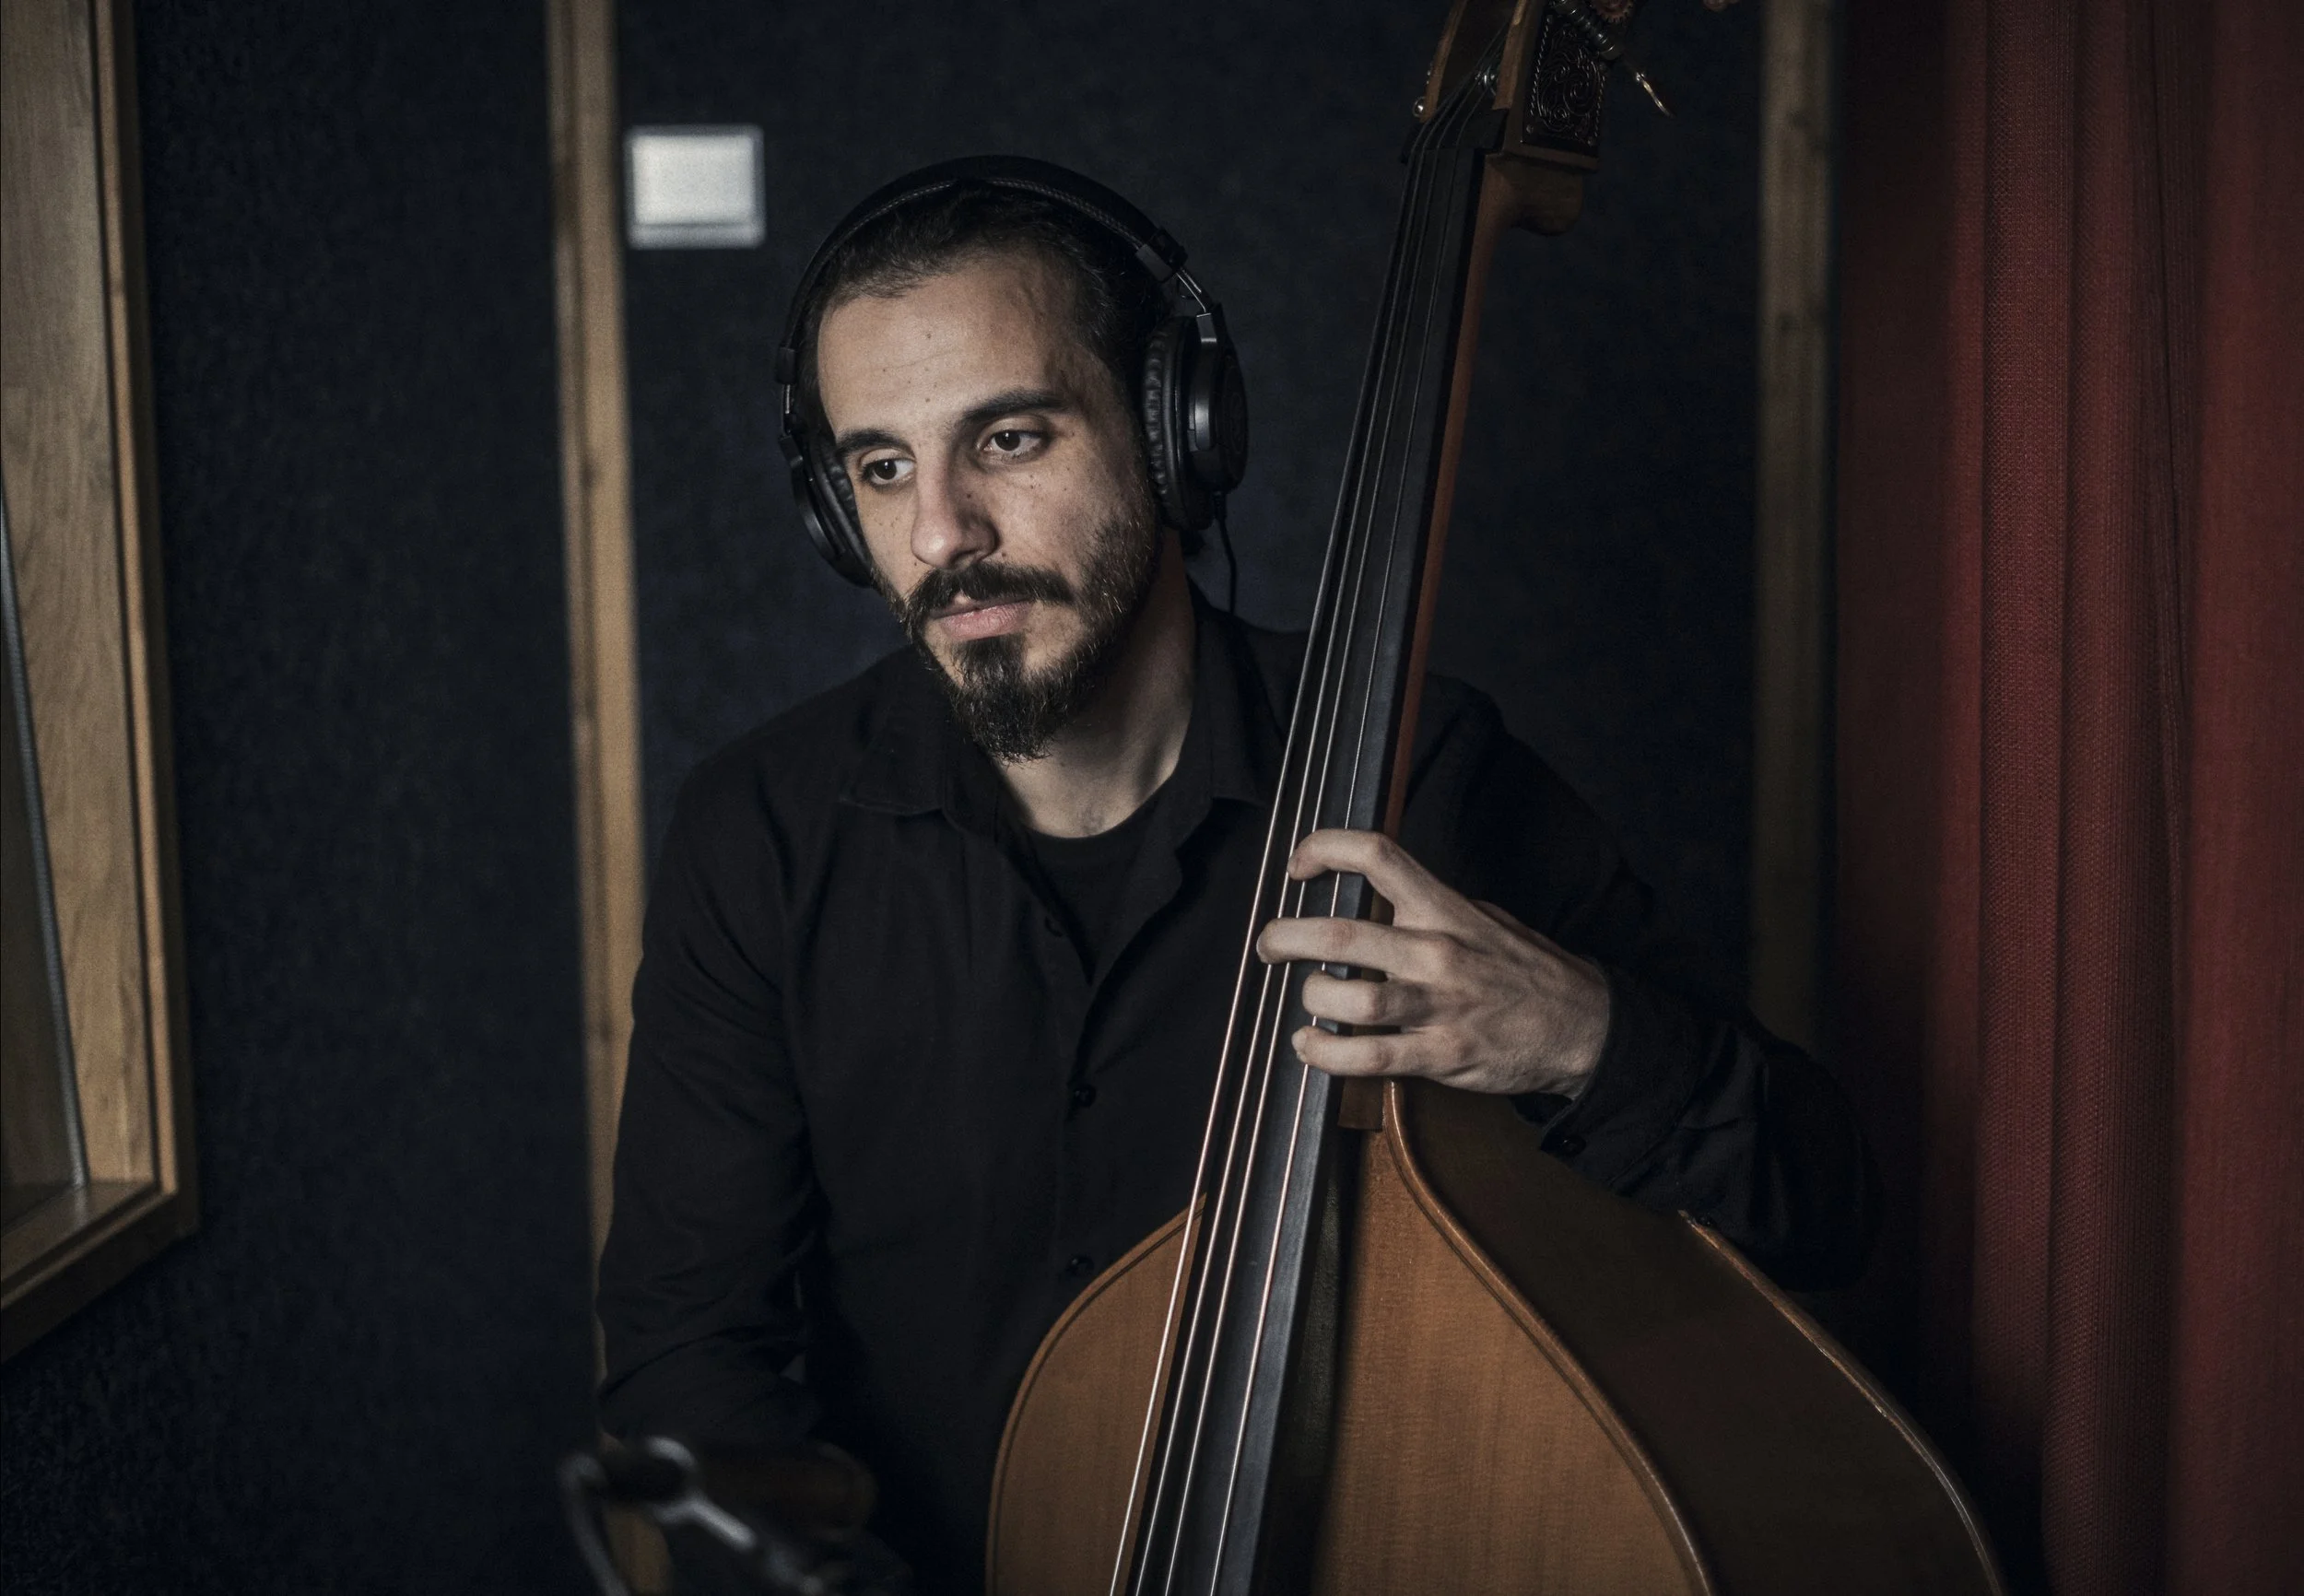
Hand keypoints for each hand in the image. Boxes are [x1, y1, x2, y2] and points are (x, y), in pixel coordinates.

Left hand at [1252, 829, 1610, 1096]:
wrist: (1584, 1027)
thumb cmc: (1527, 972)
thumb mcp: (1484, 919)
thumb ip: (1432, 908)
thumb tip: (1379, 897)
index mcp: (1445, 909)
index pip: (1378, 856)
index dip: (1325, 850)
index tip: (1298, 866)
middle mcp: (1437, 951)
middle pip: (1342, 935)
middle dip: (1285, 938)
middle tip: (1269, 945)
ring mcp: (1439, 1005)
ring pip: (1352, 999)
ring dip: (1311, 998)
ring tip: (1305, 999)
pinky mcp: (1441, 1055)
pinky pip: (1369, 1057)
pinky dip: (1326, 1054)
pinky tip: (1310, 1045)